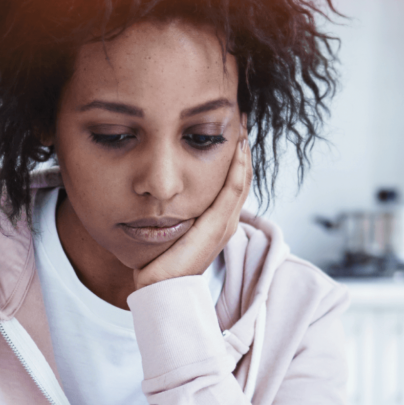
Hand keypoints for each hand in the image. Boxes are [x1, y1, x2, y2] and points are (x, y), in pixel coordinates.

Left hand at [133, 126, 250, 289]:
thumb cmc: (161, 263)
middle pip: (242, 175)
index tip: (229, 128)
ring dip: (243, 149)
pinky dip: (238, 164)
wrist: (162, 289)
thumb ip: (174, 212)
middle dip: (242, 145)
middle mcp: (227, 222)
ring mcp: (226, 224)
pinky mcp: (219, 226)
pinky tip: (236, 144)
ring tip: (239, 122)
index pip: (233, 181)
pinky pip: (234, 188)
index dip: (235, 155)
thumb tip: (161, 193)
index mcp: (218, 222)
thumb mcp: (171, 230)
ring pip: (242, 178)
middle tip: (239, 115)